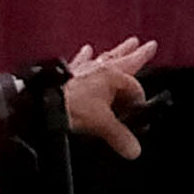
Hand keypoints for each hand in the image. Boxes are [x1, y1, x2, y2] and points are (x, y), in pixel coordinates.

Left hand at [63, 38, 156, 158]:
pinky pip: (81, 61)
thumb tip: (133, 150)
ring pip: (106, 57)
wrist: (44, 102)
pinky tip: (87, 49)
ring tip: (127, 43)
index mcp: (113, 77)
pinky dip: (85, 57)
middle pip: (124, 60)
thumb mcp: (102, 124)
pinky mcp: (68, 73)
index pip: (134, 87)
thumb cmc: (72, 106)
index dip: (139, 101)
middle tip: (150, 45)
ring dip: (117, 52)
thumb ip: (120, 137)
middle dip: (138, 53)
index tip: (139, 114)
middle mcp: (99, 69)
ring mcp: (84, 69)